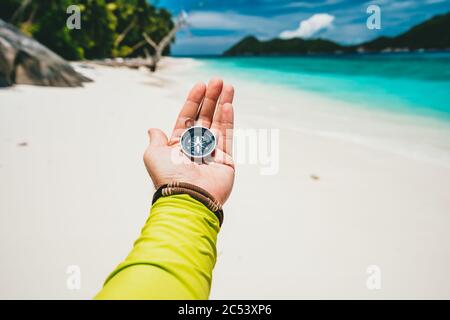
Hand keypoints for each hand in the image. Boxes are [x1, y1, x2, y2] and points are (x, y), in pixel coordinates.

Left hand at [144, 78, 234, 204]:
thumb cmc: (168, 177)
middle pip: (205, 117)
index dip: (193, 101)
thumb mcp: (154, 155)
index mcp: (178, 145)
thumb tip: (153, 129)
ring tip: (228, 86)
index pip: (187, 117)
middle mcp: (195, 147)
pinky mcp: (226, 160)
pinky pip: (228, 136)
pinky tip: (229, 105)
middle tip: (217, 81)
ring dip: (222, 104)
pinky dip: (229, 120)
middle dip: (211, 99)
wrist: (188, 198)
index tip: (200, 85)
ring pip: (218, 123)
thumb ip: (156, 140)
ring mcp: (212, 153)